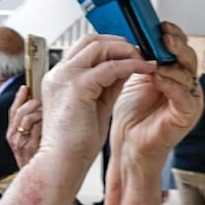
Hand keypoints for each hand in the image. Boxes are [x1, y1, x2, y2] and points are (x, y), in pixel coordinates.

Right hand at [7, 85, 42, 167]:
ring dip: (39, 112)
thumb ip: (32, 126)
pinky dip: (42, 122)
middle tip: (43, 100)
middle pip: (20, 111)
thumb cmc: (37, 161)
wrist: (38, 181)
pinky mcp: (28, 147)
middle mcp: (13, 138)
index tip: (25, 88)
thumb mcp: (28, 142)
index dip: (19, 97)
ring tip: (48, 113)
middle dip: (33, 102)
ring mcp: (20, 143)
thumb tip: (41, 108)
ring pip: (27, 117)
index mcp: (12, 134)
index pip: (13, 111)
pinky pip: (35, 127)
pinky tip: (49, 123)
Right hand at [37, 36, 155, 169]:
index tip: (130, 53)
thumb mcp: (95, 106)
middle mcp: (59, 73)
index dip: (109, 47)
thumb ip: (107, 85)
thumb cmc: (74, 145)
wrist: (61, 163)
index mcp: (59, 78)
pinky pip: (111, 66)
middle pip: (90, 40)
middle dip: (118, 43)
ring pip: (99, 46)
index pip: (84, 49)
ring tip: (144, 59)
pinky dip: (131, 65)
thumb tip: (126, 68)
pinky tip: (145, 69)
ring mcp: (66, 77)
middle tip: (141, 52)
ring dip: (126, 50)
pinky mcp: (78, 85)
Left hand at [110, 23, 200, 161]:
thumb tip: (135, 35)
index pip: (179, 48)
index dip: (172, 35)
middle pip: (188, 56)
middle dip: (175, 44)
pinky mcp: (188, 114)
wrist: (129, 147)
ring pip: (187, 73)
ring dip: (170, 63)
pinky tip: (157, 78)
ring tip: (154, 58)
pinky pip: (184, 95)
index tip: (159, 25)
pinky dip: (170, 84)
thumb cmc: (132, 118)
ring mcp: (189, 99)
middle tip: (163, 35)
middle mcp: (186, 85)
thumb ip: (140, 60)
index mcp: (175, 74)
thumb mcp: (135, 80)